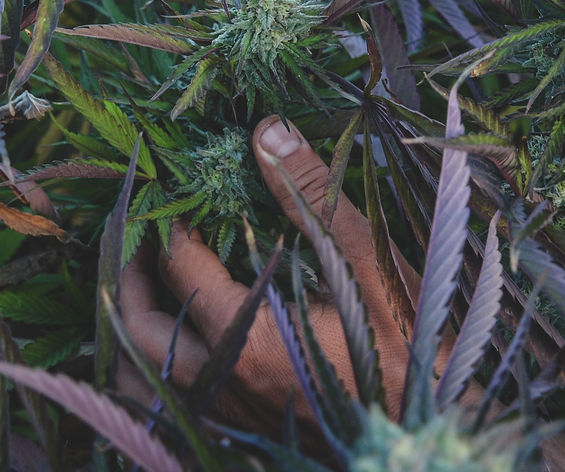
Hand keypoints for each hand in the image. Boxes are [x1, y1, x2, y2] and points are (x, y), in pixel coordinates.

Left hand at [117, 115, 418, 433]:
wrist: (435, 431)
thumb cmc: (408, 344)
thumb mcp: (365, 260)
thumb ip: (311, 194)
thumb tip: (267, 131)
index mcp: (248, 338)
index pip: (178, 266)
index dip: (168, 219)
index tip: (170, 186)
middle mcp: (224, 385)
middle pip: (140, 328)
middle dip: (129, 273)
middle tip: (139, 229)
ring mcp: (228, 416)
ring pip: (141, 381)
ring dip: (133, 329)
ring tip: (144, 283)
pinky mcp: (240, 432)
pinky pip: (167, 407)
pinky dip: (153, 371)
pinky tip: (175, 337)